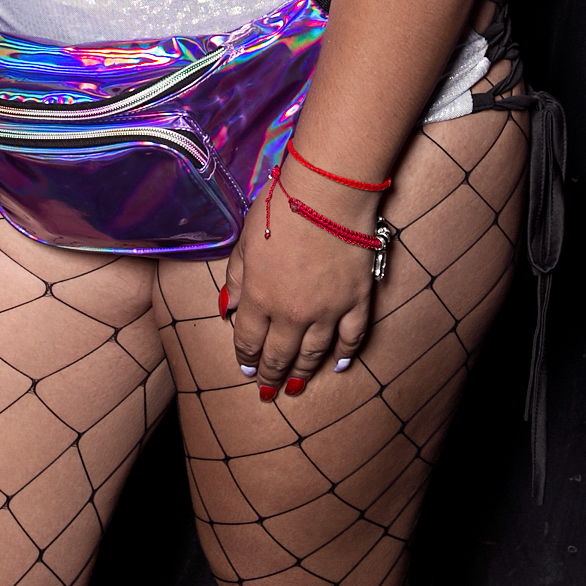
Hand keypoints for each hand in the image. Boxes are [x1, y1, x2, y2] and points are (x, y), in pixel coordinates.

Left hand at [222, 178, 378, 398]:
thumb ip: (236, 278)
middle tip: (267, 391)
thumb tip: (228, 309)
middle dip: (270, 375)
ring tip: (294, 386)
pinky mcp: (356, 302)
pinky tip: (337, 366)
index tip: (246, 369)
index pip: (248, 340)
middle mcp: (292, 313)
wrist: (326, 194)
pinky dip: (344, 356)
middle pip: (279, 355)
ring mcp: (328, 311)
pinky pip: (351, 339)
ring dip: (302, 372)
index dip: (246, 358)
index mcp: (260, 297)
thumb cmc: (279, 208)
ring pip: (313, 354)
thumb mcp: (244, 240)